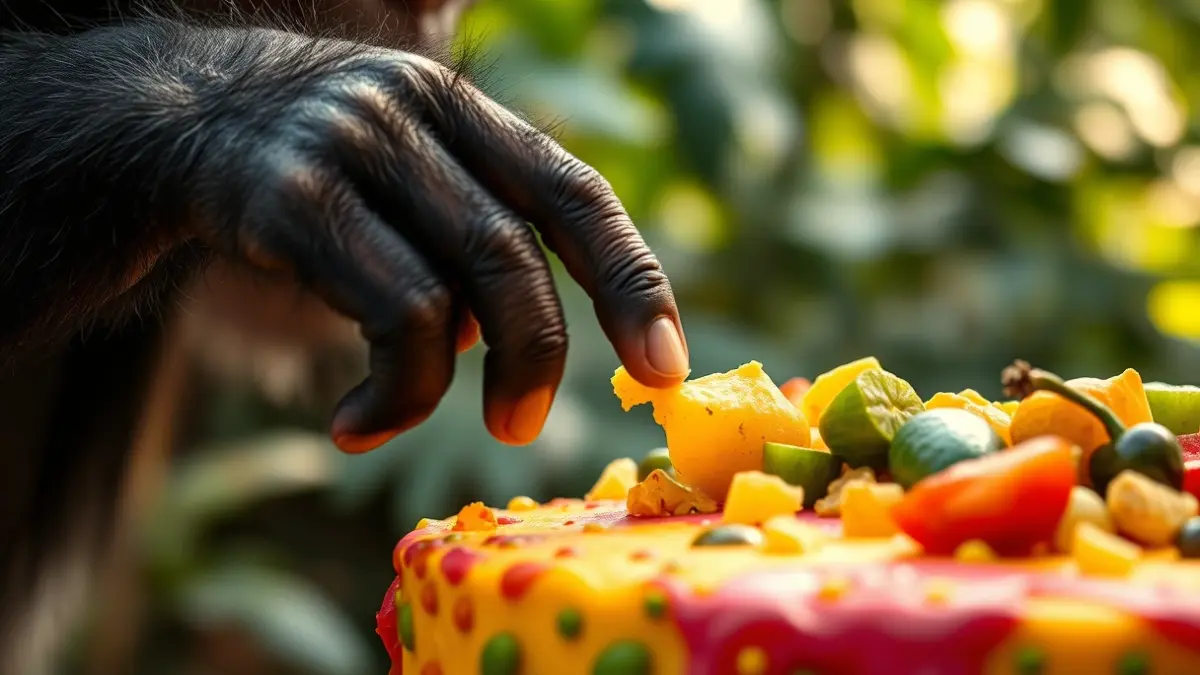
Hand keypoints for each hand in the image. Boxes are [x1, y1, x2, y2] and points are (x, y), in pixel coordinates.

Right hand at [187, 40, 689, 451]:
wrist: (171, 119)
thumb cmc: (316, 171)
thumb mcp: (404, 175)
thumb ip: (464, 241)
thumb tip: (503, 345)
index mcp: (463, 109)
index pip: (574, 193)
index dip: (632, 280)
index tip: (667, 365)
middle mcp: (416, 113)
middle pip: (516, 251)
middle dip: (537, 354)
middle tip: (520, 426)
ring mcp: (349, 147)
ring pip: (452, 290)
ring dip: (449, 387)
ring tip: (399, 419)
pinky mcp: (288, 197)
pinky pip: (384, 314)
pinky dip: (390, 391)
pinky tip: (356, 423)